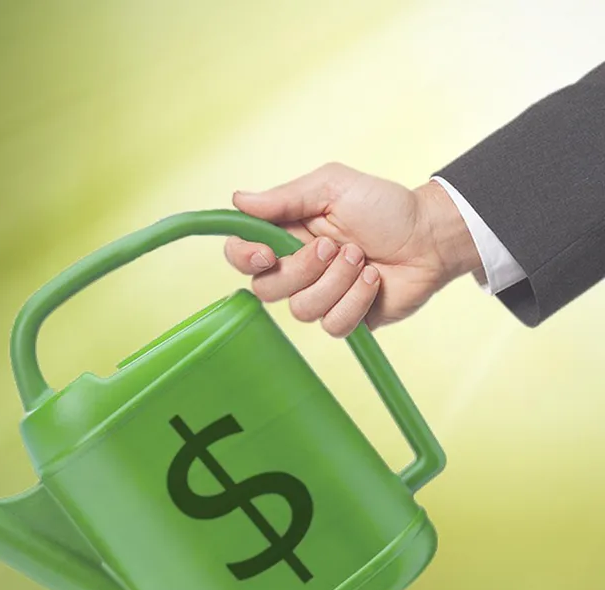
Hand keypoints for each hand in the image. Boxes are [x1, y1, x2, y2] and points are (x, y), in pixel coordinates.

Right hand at [223, 163, 481, 335]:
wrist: (431, 237)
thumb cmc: (386, 207)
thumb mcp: (334, 186)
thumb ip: (286, 196)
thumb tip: (238, 199)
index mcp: (286, 235)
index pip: (240, 254)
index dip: (243, 258)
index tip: (265, 253)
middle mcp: (296, 270)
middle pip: (266, 289)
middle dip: (302, 270)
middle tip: (334, 247)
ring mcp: (319, 297)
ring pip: (301, 310)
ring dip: (337, 282)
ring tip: (363, 259)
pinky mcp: (344, 319)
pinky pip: (333, 324)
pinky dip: (357, 300)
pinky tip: (374, 281)